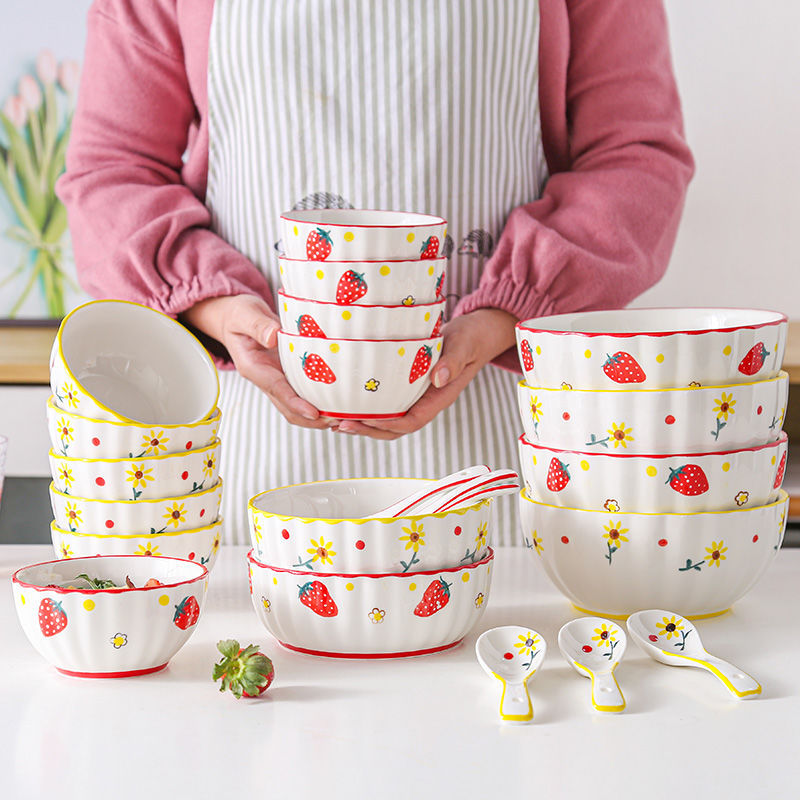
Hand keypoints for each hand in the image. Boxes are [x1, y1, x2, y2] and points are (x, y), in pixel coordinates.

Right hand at [181, 294, 331, 429]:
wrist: (236, 317)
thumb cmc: (240, 315)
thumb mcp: (246, 314)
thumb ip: (258, 325)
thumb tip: (273, 337)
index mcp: (254, 367)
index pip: (277, 389)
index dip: (296, 403)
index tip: (313, 412)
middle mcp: (266, 379)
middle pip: (288, 408)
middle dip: (312, 419)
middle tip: (337, 420)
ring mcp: (278, 380)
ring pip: (297, 406)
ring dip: (318, 415)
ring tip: (343, 418)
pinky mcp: (288, 376)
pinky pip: (304, 393)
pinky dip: (320, 400)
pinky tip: (339, 401)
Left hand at [336, 308, 518, 439]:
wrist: (476, 333)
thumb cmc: (471, 339)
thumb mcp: (463, 346)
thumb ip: (452, 362)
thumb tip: (438, 378)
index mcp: (439, 398)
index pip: (411, 422)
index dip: (387, 425)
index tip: (366, 420)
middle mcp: (425, 401)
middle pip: (394, 428)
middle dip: (367, 430)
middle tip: (340, 424)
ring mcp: (415, 395)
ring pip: (388, 418)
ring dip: (363, 422)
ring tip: (336, 420)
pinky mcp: (407, 385)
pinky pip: (386, 402)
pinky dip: (367, 406)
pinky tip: (348, 402)